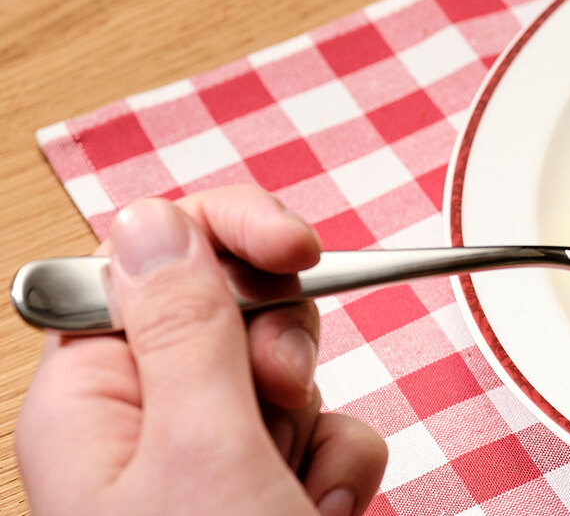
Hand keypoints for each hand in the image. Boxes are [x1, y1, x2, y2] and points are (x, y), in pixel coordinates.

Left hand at [17, 186, 388, 514]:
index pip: (146, 263)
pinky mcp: (260, 491)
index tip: (297, 247)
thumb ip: (186, 331)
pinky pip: (323, 437)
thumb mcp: (203, 450)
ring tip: (298, 493)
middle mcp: (139, 426)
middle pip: (231, 316)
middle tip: (282, 397)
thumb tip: (156, 220)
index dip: (225, 237)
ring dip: (317, 431)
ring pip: (290, 381)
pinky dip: (340, 469)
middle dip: (284, 351)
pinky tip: (323, 509)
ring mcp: (202, 463)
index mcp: (91, 402)